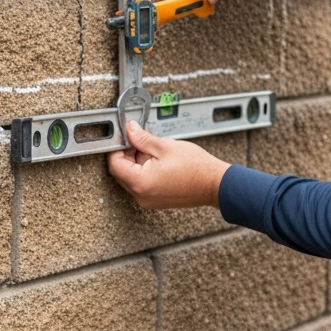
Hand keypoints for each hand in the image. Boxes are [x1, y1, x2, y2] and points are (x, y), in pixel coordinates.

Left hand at [107, 121, 230, 208]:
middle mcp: (141, 195)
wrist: (215, 184)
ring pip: (132, 178)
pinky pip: (142, 184)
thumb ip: (142, 138)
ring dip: (137, 162)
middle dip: (127, 154)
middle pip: (121, 172)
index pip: (114, 164)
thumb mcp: (165, 146)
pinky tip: (158, 161)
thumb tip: (129, 130)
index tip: (123, 137)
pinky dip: (145, 171)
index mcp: (140, 182)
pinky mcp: (156, 200)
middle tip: (138, 140)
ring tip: (154, 151)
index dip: (117, 147)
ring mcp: (149, 200)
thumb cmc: (196, 168)